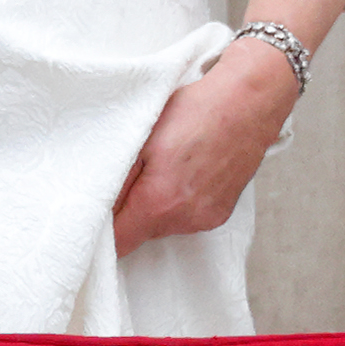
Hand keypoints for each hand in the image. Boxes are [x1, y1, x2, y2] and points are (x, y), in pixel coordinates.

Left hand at [111, 44, 295, 257]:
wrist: (247, 103)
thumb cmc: (196, 111)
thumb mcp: (141, 137)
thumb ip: (117, 180)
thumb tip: (99, 207)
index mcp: (159, 202)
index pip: (119, 242)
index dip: (103, 229)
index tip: (97, 210)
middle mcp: (184, 219)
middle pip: (140, 233)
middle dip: (129, 210)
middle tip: (133, 172)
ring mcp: (205, 218)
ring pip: (163, 225)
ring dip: (156, 204)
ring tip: (164, 165)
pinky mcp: (220, 213)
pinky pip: (186, 217)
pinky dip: (178, 201)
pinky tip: (185, 170)